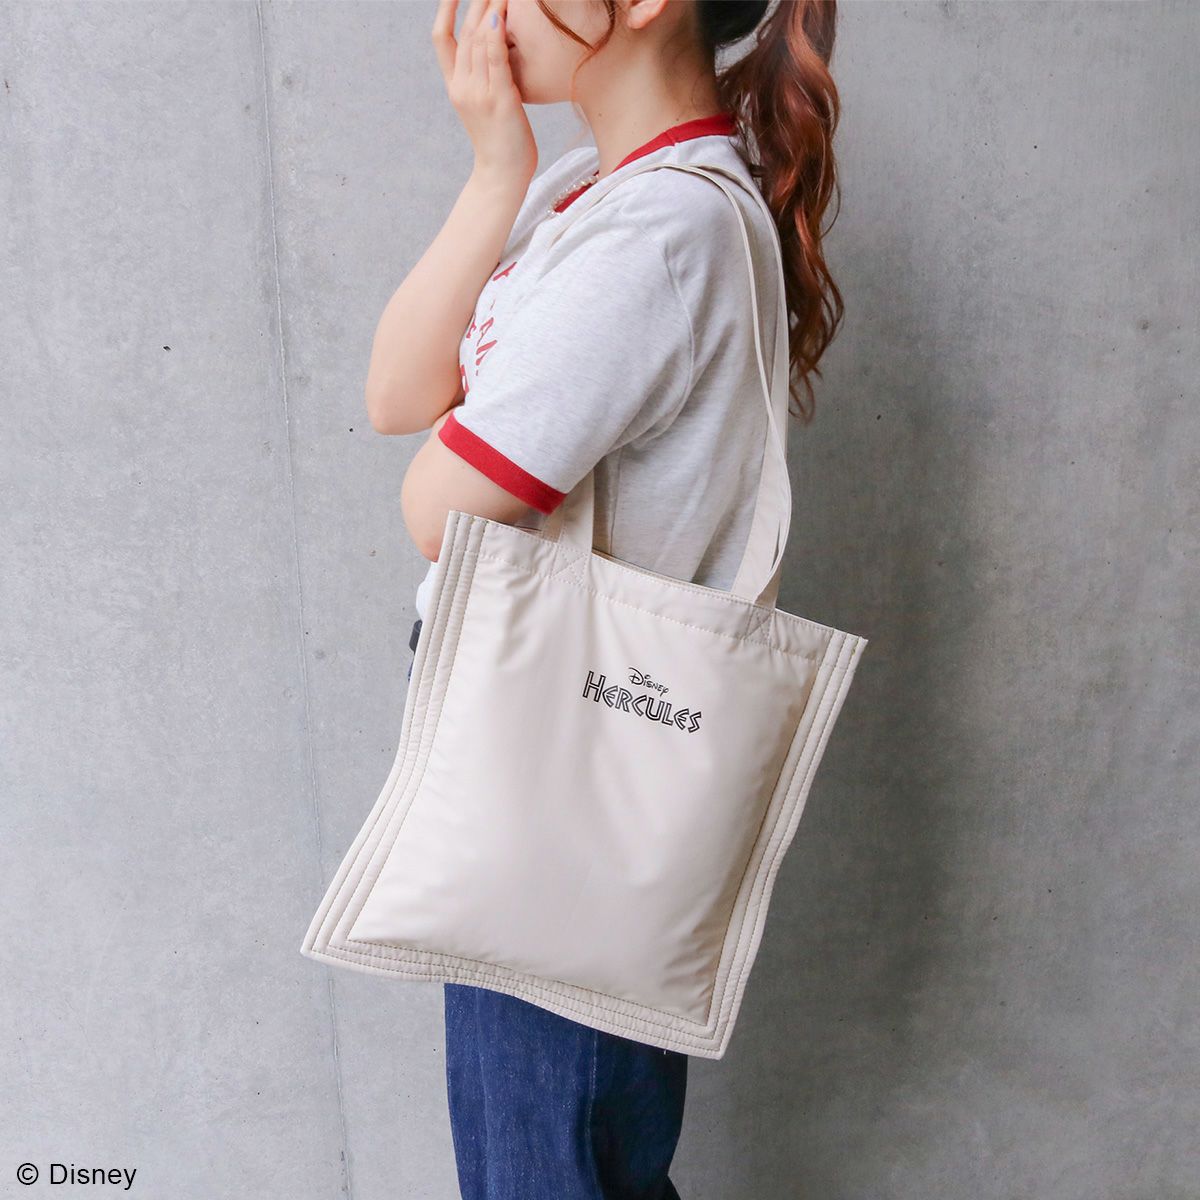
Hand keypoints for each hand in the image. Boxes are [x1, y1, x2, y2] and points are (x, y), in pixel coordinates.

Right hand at [433, 0, 537, 186]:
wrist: (502, 176)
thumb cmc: (501, 143)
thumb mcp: (486, 107)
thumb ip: (484, 80)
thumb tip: (492, 55)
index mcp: (455, 87)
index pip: (441, 40)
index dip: (444, 11)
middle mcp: (462, 86)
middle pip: (463, 33)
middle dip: (473, 1)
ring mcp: (479, 93)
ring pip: (478, 41)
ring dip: (488, 9)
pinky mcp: (499, 100)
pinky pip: (495, 60)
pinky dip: (497, 35)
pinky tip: (500, 15)